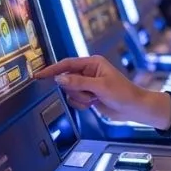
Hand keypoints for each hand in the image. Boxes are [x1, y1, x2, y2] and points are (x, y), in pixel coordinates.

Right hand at [33, 55, 170, 128]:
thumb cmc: (122, 93)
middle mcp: (88, 71)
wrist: (133, 108)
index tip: (38, 75)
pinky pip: (74, 100)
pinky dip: (81, 104)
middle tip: (90, 94)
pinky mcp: (88, 95)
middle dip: (75, 90)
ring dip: (79, 98)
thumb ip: (78, 82)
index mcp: (93, 63)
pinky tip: (93, 104)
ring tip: (94, 99)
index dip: (52, 70)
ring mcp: (87, 84)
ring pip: (69, 91)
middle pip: (66, 79)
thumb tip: (59, 78)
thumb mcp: (100, 87)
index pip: (67, 64)